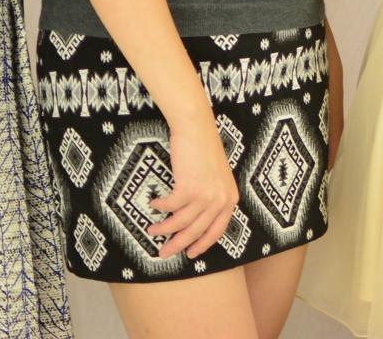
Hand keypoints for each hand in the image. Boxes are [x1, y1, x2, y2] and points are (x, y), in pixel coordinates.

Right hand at [147, 111, 239, 259]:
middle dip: (178, 244)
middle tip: (164, 253)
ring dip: (164, 228)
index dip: (203, 244)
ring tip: (152, 230)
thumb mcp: (217, 178)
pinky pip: (170, 206)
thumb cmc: (204, 151)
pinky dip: (160, 206)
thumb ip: (212, 198)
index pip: (217, 230)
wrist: (197, 129)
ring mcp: (206, 195)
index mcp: (230, 199)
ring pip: (181, 222)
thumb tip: (196, 220)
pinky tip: (153, 203)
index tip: (190, 254)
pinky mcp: (189, 188)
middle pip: (197, 231)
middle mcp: (220, 200)